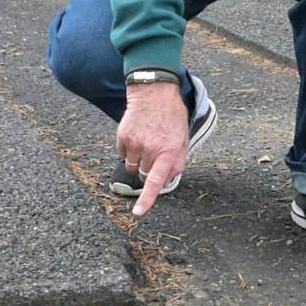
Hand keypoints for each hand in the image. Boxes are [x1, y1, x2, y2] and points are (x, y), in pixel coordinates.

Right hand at [118, 82, 187, 215]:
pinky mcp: (123, 137)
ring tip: (146, 142)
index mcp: (168, 150)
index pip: (156, 181)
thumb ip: (177, 162)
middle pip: (145, 175)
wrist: (153, 92)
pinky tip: (138, 135)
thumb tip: (167, 181)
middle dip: (150, 170)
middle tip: (156, 152)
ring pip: (133, 167)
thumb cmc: (171, 116)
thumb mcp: (182, 139)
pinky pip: (123, 154)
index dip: (147, 199)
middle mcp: (150, 149)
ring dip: (139, 161)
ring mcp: (134, 143)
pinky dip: (129, 150)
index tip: (138, 213)